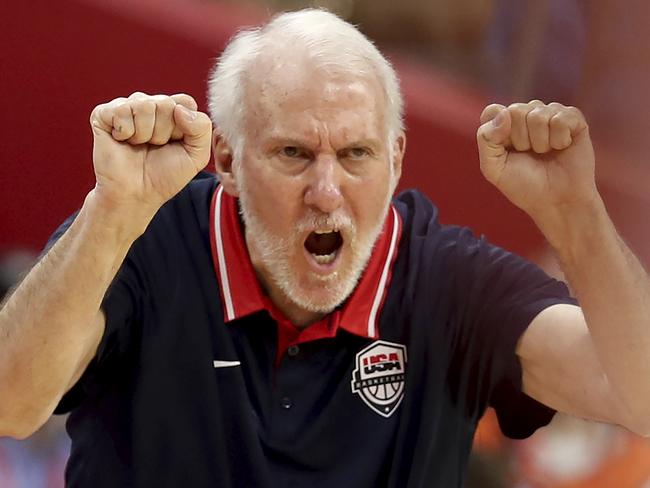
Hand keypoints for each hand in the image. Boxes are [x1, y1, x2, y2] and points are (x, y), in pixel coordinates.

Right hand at [90, 92, 211, 215]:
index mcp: (173, 112)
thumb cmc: (165, 175)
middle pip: (165, 103)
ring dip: (144, 133)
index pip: (185, 102)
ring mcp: (126, 108)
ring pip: (144, 105)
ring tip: (139, 145)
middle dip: (163, 132)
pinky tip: (122, 141)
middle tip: (154, 147)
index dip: (183, 127)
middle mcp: (150, 105)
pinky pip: (120, 110)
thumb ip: (202, 128)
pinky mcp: (104, 114)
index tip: (175, 144)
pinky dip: (125, 131)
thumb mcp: (197, 156)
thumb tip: (179, 108)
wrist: (136, 194)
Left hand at [476, 101, 596, 221]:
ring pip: (538, 114)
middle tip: (529, 155)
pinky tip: (561, 148)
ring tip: (545, 154)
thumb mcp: (493, 168)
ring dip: (540, 142)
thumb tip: (504, 112)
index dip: (498, 130)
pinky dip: (559, 139)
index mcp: (503, 126)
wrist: (557, 202)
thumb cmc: (523, 185)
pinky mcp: (573, 119)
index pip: (492, 111)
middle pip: (515, 110)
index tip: (506, 149)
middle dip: (521, 140)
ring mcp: (550, 115)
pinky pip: (561, 118)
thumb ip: (486, 139)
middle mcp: (526, 116)